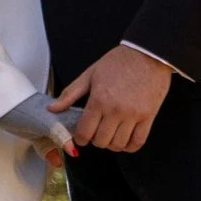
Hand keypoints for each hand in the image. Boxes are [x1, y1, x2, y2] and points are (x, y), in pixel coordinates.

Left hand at [56, 43, 174, 153]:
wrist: (148, 53)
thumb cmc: (119, 61)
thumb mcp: (90, 74)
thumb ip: (70, 93)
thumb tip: (52, 109)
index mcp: (99, 100)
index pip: (84, 132)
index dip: (80, 138)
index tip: (81, 135)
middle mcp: (116, 110)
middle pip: (101, 141)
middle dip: (95, 140)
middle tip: (96, 131)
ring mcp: (133, 115)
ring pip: (118, 145)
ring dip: (112, 144)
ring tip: (110, 134)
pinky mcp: (148, 116)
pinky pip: (138, 142)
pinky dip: (129, 146)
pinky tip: (125, 140)